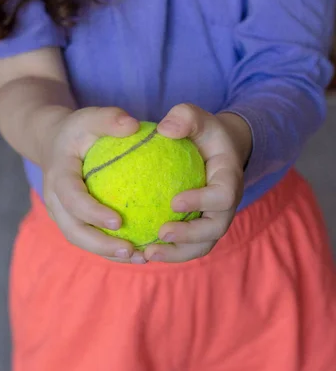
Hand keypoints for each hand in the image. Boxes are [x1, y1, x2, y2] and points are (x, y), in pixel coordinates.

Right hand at [40, 107, 145, 262]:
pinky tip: (138, 251)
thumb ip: (109, 119)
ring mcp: (61, 213)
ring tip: (138, 257)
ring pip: (80, 239)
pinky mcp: (71, 219)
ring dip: (106, 253)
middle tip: (130, 250)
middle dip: (99, 245)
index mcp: (58, 176)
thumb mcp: (89, 116)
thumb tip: (133, 125)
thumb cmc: (78, 129)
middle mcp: (55, 199)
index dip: (91, 213)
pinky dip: (109, 248)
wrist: (53, 142)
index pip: (71, 198)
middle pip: (73, 230)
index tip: (118, 222)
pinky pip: (88, 238)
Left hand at [144, 104, 252, 262]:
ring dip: (176, 253)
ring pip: (201, 246)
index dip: (202, 202)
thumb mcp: (194, 117)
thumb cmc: (201, 132)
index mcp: (229, 178)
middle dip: (189, 236)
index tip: (174, 201)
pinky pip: (187, 247)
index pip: (223, 195)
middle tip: (160, 233)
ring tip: (147, 253)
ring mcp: (214, 220)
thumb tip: (165, 130)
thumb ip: (183, 117)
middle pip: (214, 229)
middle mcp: (226, 205)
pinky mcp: (200, 230)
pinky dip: (167, 253)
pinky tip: (140, 251)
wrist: (215, 151)